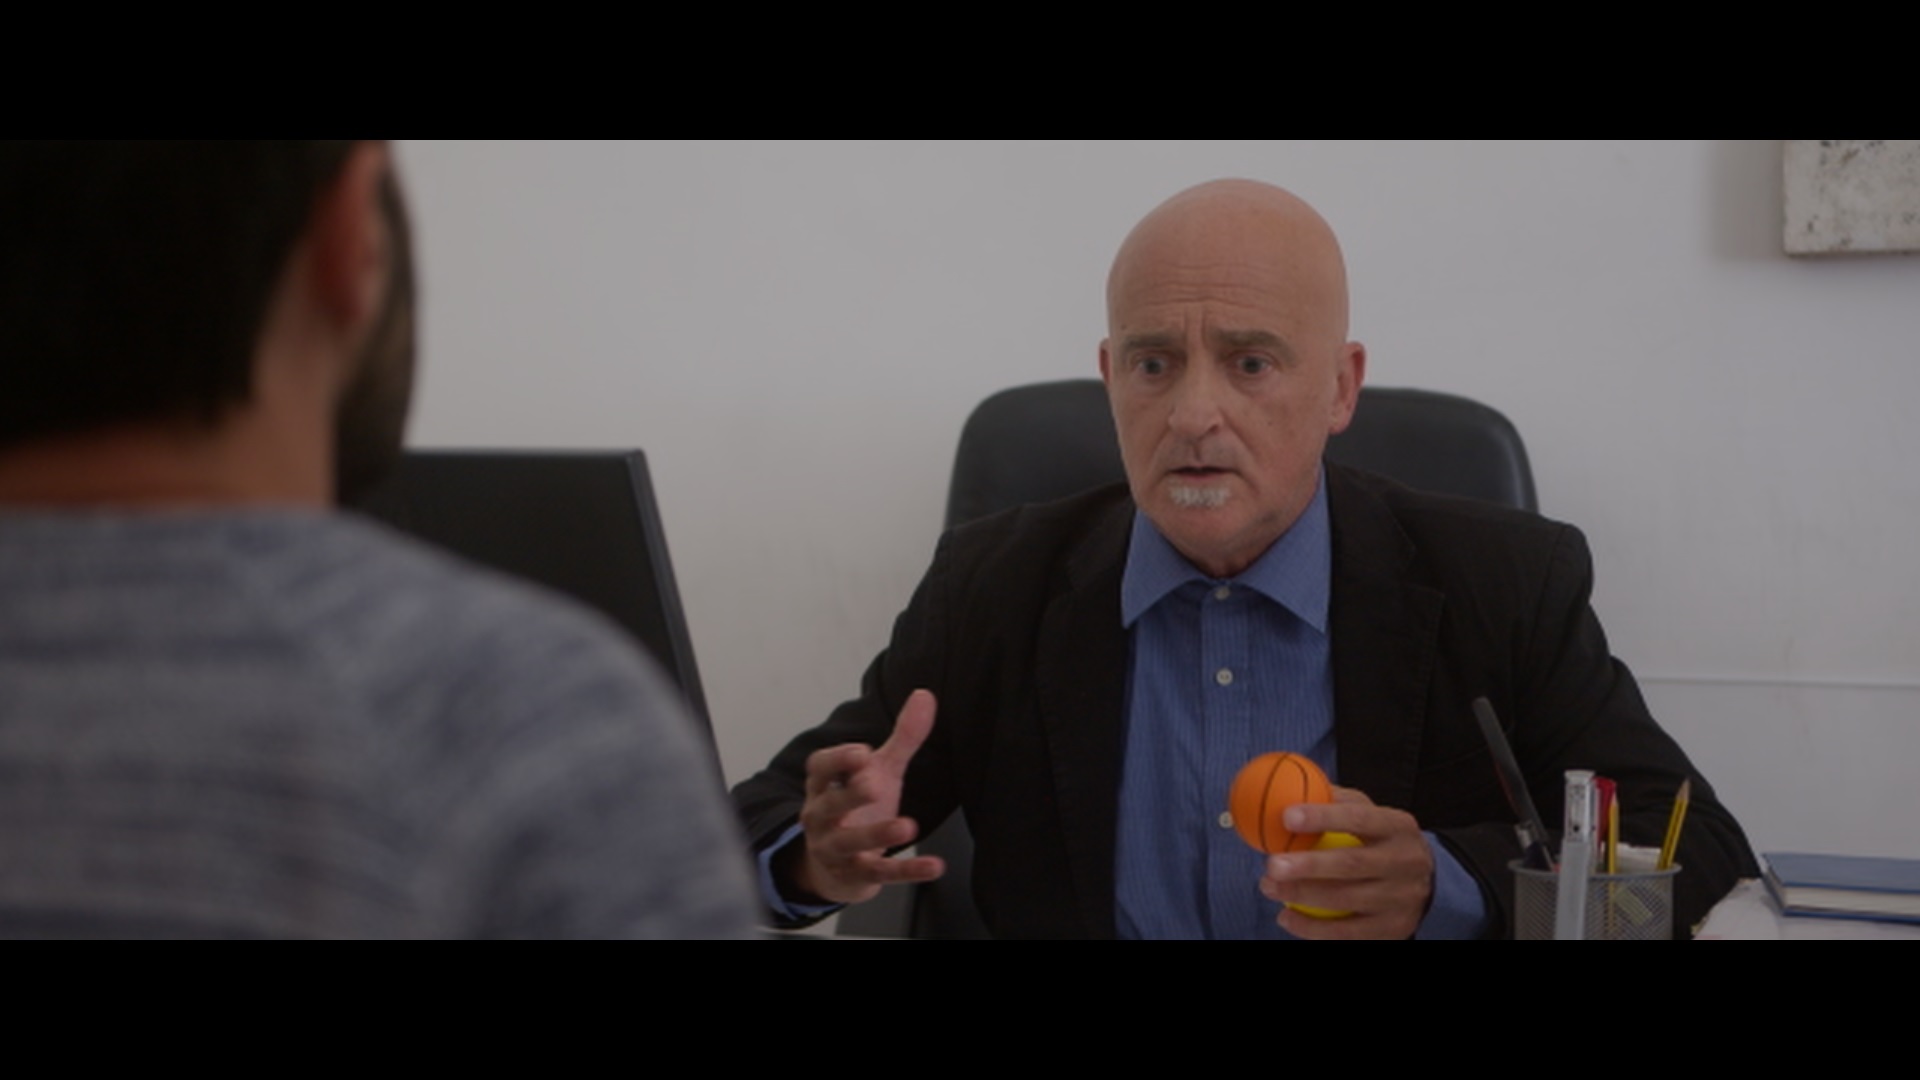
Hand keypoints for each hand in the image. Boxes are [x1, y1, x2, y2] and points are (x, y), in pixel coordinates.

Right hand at [788, 689, 945, 904]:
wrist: (836, 867)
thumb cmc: (856, 808)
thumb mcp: (879, 771)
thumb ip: (902, 737)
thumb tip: (925, 695)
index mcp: (823, 786)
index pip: (820, 769)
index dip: (838, 760)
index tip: (862, 752)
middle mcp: (822, 818)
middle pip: (829, 805)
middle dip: (849, 795)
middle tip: (873, 784)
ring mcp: (835, 850)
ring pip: (850, 843)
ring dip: (877, 834)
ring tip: (907, 825)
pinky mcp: (856, 876)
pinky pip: (880, 874)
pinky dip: (907, 872)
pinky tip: (933, 866)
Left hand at [1259, 786, 1434, 938]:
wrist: (1429, 883)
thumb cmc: (1383, 841)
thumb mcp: (1373, 815)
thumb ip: (1338, 801)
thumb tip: (1290, 787)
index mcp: (1398, 826)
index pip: (1360, 818)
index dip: (1323, 817)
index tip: (1286, 816)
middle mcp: (1405, 862)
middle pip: (1353, 864)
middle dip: (1309, 865)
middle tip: (1271, 864)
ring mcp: (1401, 899)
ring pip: (1347, 900)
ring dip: (1302, 896)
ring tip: (1269, 887)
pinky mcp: (1393, 929)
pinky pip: (1348, 933)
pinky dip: (1313, 928)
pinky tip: (1286, 917)